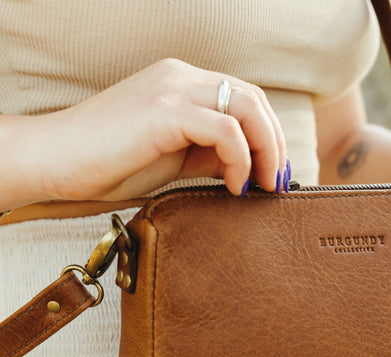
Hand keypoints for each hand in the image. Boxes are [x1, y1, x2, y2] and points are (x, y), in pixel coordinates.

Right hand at [28, 59, 286, 201]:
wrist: (55, 160)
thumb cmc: (109, 162)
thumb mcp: (174, 157)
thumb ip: (210, 154)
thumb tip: (248, 166)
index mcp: (183, 84)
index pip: (246, 99)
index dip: (270, 136)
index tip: (274, 174)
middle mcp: (181, 77)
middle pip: (255, 100)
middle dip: (276, 144)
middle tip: (276, 183)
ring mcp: (172, 89)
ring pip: (247, 108)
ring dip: (267, 150)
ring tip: (262, 186)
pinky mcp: (163, 111)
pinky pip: (224, 128)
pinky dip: (241, 159)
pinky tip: (235, 186)